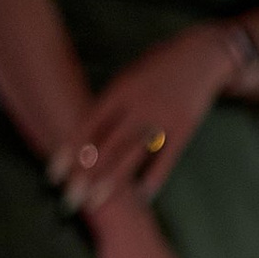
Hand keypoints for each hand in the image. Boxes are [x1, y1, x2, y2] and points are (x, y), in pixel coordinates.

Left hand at [55, 23, 243, 212]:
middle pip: (108, 145)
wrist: (202, 55)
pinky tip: (142, 196)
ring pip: (133, 155)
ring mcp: (164, 118)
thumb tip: (87, 134)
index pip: (89, 125)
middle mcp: (141, 105)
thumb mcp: (129, 75)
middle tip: (71, 198)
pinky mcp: (185, 128)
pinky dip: (155, 178)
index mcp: (122, 89)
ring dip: (113, 181)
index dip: (70, 150)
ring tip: (97, 202)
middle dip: (87, 174)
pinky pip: (167, 158)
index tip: (55, 173)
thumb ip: (111, 103)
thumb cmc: (158, 65)